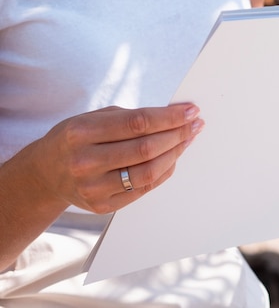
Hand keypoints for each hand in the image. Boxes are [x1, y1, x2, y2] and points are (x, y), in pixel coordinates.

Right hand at [25, 103, 203, 213]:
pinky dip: (164, 171)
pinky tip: (173, 158)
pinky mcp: (102, 205)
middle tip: (195, 124)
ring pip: (149, 172)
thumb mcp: (92, 118)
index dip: (169, 117)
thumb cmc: (76, 139)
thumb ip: (130, 117)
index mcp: (81, 132)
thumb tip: (174, 115)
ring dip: (175, 154)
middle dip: (178, 134)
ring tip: (187, 139)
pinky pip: (144, 188)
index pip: (138, 123)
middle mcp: (85, 162)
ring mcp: (92, 188)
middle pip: (146, 148)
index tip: (190, 110)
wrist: (45, 174)